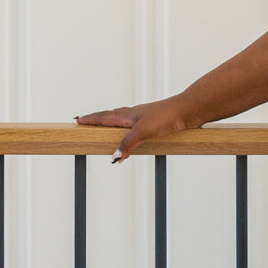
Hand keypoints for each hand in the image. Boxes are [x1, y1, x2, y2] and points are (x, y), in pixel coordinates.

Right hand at [74, 97, 191, 163]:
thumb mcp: (144, 131)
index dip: (91, 119)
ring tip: (105, 126)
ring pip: (123, 121)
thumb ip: (128, 143)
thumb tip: (115, 157)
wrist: (189, 110)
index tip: (78, 120)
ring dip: (112, 124)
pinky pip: (136, 128)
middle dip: (98, 120)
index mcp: (127, 115)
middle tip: (86, 121)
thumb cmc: (167, 116)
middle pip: (111, 116)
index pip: (104, 117)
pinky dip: (129, 132)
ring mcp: (145, 119)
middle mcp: (134, 115)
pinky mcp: (156, 124)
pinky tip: (134, 135)